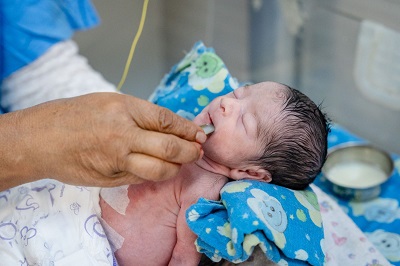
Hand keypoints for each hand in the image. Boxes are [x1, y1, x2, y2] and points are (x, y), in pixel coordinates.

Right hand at [0, 93, 205, 188]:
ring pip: (160, 170)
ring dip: (176, 167)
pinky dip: (155, 174)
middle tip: (198, 151)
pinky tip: (158, 168)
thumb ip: (141, 115)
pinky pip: (142, 179)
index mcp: (124, 110)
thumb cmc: (76, 115)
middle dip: (190, 151)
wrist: (43, 139)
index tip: (199, 134)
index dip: (188, 129)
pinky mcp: (111, 179)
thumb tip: (172, 127)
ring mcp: (117, 161)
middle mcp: (123, 136)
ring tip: (181, 162)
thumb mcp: (111, 102)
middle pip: (169, 148)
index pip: (167, 121)